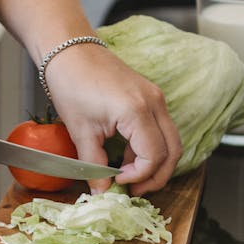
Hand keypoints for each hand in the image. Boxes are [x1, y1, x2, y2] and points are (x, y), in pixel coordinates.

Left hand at [40, 43, 180, 195]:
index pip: (154, 156)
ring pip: (171, 141)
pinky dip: (150, 147)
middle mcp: (154, 103)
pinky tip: (127, 157)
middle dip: (157, 176)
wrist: (70, 51)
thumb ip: (93, 165)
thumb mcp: (80, 131)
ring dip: (156, 163)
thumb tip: (101, 192)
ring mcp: (155, 97)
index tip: (118, 182)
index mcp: (137, 111)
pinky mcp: (150, 96)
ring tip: (130, 176)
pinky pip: (160, 128)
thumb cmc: (72, 83)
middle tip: (134, 190)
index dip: (139, 176)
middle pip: (173, 151)